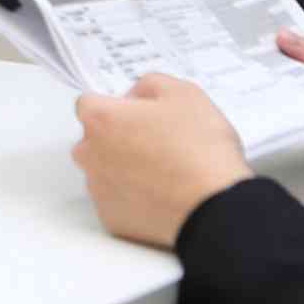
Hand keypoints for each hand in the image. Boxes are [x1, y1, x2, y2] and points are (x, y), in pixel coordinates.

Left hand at [72, 75, 254, 248]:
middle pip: (94, 139)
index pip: (90, 104)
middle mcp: (90, 155)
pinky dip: (133, 197)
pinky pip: (116, 201)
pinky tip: (161, 195)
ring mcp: (98, 190)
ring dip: (124, 168)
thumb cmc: (200, 150)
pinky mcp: (111, 219)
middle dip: (118, 138)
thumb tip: (136, 95)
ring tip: (165, 172)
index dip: (118, 106)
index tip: (139, 115)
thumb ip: (151, 84)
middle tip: (157, 142)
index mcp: (101, 120)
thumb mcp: (185, 94)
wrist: (214, 208)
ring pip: (104, 171)